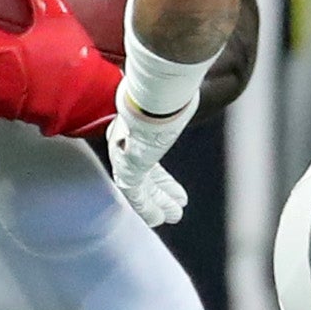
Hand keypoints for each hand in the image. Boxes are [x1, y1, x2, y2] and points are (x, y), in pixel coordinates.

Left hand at [106, 86, 196, 226]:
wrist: (148, 103)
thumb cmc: (160, 99)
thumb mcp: (169, 105)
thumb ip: (173, 105)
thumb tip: (185, 90)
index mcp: (135, 131)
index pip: (149, 158)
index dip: (163, 177)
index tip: (177, 190)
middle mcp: (127, 146)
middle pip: (147, 176)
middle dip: (162, 192)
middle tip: (178, 205)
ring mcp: (125, 159)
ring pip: (143, 188)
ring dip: (159, 203)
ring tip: (174, 216)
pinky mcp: (127, 172)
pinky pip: (136, 195)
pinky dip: (147, 208)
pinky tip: (158, 219)